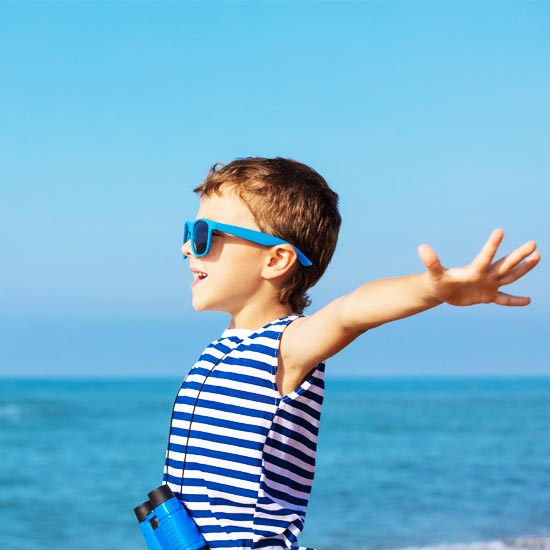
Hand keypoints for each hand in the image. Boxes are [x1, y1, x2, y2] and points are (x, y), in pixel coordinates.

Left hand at [417, 229, 539, 305]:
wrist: (441, 290)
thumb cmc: (438, 280)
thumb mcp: (434, 274)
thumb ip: (431, 262)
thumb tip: (421, 247)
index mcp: (473, 270)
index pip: (484, 257)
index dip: (491, 246)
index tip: (499, 230)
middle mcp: (484, 275)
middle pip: (504, 264)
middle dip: (518, 255)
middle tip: (533, 243)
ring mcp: (488, 285)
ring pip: (509, 277)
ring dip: (523, 269)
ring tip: (537, 257)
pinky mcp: (487, 296)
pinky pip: (504, 299)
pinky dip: (514, 301)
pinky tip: (528, 301)